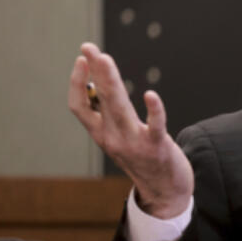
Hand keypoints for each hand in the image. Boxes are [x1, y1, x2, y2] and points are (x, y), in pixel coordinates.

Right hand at [68, 42, 193, 217]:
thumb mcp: (118, 138)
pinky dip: (154, 110)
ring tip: (105, 60)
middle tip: (89, 48)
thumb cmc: (142, 158)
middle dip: (94, 72)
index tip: (82, 59)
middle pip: (99, 100)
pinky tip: (151, 95)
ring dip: (110, 82)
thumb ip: (108, 115)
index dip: (77, 83)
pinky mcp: (157, 147)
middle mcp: (113, 138)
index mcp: (101, 135)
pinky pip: (155, 126)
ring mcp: (134, 143)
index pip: (79, 107)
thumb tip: (98, 85)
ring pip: (119, 108)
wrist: (164, 193)